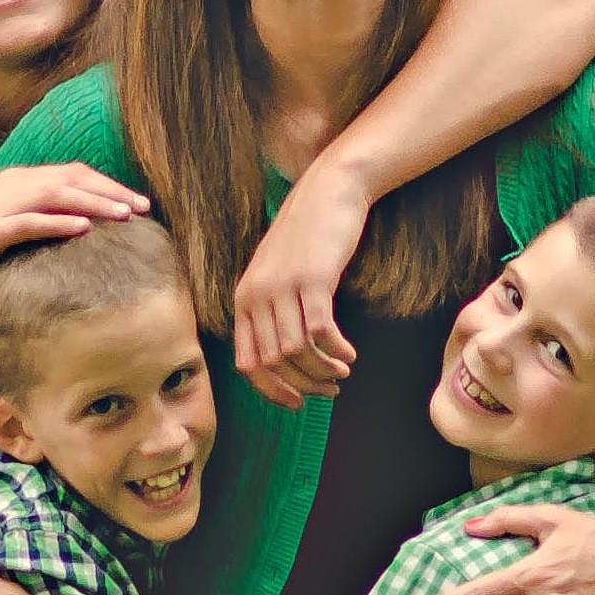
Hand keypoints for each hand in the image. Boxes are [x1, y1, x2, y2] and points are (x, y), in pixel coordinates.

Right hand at [0, 165, 150, 310]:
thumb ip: (35, 221)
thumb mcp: (5, 231)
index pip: (70, 174)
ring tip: (126, 215)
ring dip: (94, 202)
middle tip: (145, 207)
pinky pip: (29, 222)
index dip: (106, 185)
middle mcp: (9, 186)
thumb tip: (73, 228)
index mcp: (16, 182)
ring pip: (56, 194)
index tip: (136, 203)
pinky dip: (58, 222)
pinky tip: (84, 229)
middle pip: (70, 178)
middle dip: (111, 190)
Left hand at [232, 158, 365, 407]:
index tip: (296, 403)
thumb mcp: (276, 273)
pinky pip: (321, 332)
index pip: (247, 363)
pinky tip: (350, 355)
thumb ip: (272, 310)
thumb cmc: (306, 236)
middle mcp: (257, 295)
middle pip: (274, 363)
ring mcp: (283, 287)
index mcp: (244, 298)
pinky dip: (336, 351)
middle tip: (329, 390)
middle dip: (303, 385)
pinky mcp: (313, 279)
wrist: (328, 191)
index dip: (271, 391)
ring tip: (342, 375)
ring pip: (297, 352)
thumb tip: (285, 359)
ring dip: (322, 371)